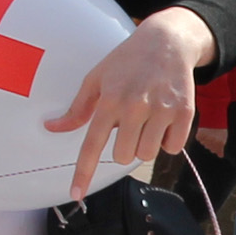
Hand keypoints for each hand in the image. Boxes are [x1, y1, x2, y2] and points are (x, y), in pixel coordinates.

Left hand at [44, 8, 209, 189]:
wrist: (168, 40)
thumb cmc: (127, 61)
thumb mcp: (97, 78)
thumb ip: (77, 108)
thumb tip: (51, 127)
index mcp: (110, 100)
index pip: (93, 144)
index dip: (83, 172)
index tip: (76, 194)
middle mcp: (135, 106)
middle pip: (124, 156)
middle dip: (125, 147)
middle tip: (129, 125)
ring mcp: (162, 109)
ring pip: (148, 154)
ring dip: (146, 144)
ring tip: (147, 120)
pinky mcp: (185, 112)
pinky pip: (173, 147)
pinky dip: (168, 139)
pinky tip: (165, 119)